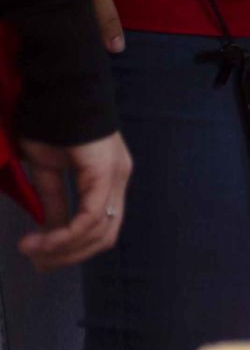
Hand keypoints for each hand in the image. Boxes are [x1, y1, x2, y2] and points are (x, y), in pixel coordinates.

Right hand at [17, 132, 130, 269]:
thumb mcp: (48, 170)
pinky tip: (39, 240)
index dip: (71, 250)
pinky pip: (90, 217)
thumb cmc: (51, 122)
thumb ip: (54, 201)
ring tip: (31, 251)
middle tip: (35, 261)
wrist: (57, 88)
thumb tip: (51, 230)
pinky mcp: (106, 171)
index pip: (100, 228)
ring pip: (99, 233)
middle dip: (68, 257)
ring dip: (63, 250)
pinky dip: (64, 236)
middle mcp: (118, 179)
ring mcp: (116, 175)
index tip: (38, 258)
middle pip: (104, 237)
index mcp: (108, 179)